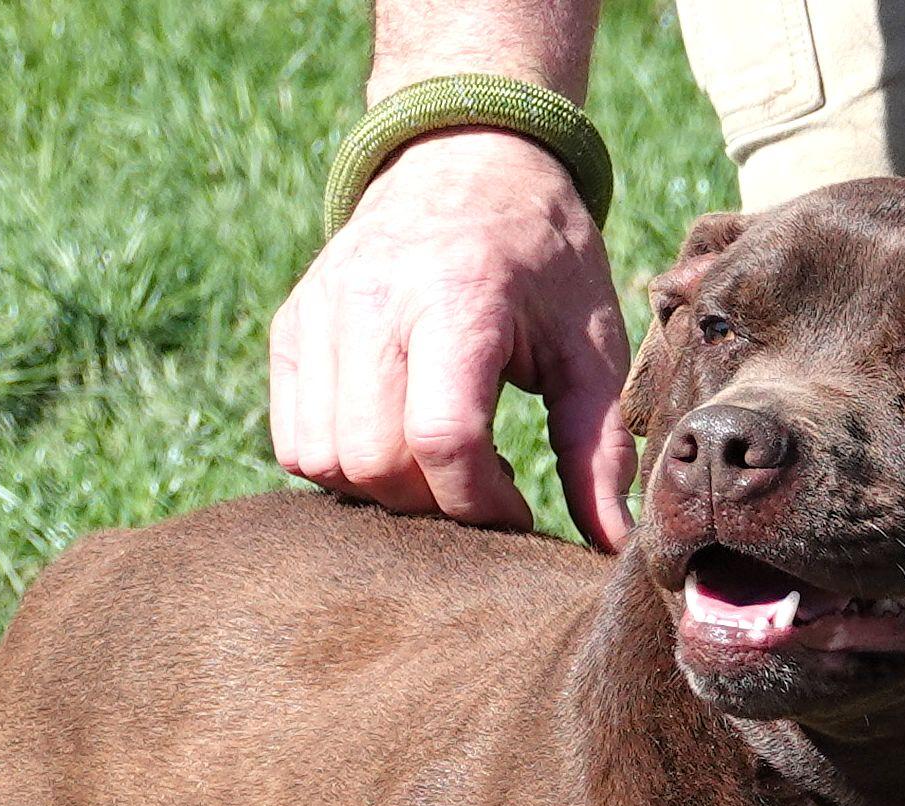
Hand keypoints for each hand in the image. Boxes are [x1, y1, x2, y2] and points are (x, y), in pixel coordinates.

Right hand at [269, 129, 635, 548]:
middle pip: (375, 461)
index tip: (517, 507)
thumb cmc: (542, 260)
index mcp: (457, 296)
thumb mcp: (589, 343)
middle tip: (479, 487)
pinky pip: (294, 442)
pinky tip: (395, 444)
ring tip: (438, 464)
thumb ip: (597, 446)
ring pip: (324, 461)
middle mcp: (372, 299)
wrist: (466, 160)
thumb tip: (612, 545)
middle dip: (431, 504)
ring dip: (382, 493)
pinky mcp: (292, 329)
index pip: (444, 439)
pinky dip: (340, 469)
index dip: (481, 502)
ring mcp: (320, 312)